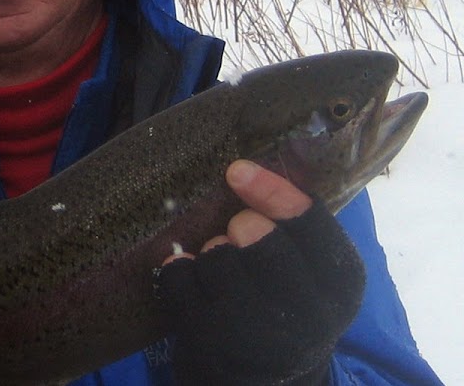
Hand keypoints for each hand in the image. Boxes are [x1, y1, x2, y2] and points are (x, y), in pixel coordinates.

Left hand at [156, 160, 365, 384]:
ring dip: (210, 251)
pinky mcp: (210, 343)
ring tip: (221, 264)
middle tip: (237, 229)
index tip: (237, 169)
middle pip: (258, 239)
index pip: (309, 222)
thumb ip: (296, 224)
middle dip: (240, 226)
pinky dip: (176, 269)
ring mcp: (256, 333)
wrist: (265, 378)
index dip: (271, 190)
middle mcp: (308, 315)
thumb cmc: (286, 303)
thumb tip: (259, 157)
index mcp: (342, 282)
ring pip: (215, 258)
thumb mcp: (313, 270)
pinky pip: (178, 280)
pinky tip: (188, 276)